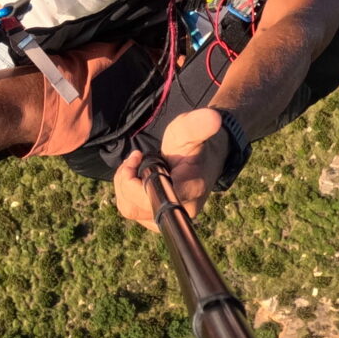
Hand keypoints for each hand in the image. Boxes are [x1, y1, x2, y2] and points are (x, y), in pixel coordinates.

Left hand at [114, 109, 227, 227]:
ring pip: (131, 210)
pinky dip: (125, 192)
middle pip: (137, 207)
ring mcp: (169, 217)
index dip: (138, 183)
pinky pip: (131, 211)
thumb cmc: (192, 145)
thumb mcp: (191, 130)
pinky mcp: (157, 219)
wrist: (201, 161)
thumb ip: (198, 125)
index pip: (158, 198)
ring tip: (134, 164)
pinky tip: (134, 176)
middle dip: (128, 180)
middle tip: (135, 157)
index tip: (139, 157)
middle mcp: (181, 208)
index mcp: (191, 188)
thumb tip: (214, 117)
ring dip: (124, 185)